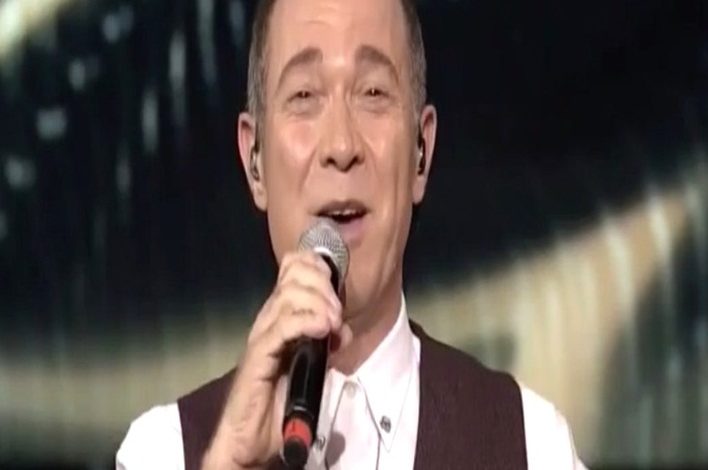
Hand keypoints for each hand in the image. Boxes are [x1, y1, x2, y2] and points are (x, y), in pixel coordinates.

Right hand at [202, 251, 350, 468]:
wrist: (251, 435)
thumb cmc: (279, 400)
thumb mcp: (313, 365)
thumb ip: (327, 345)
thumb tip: (344, 331)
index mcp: (281, 314)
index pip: (293, 269)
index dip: (316, 264)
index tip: (336, 280)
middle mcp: (269, 318)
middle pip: (293, 276)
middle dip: (323, 285)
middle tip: (337, 312)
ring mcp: (262, 334)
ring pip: (289, 296)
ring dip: (319, 303)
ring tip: (332, 323)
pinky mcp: (259, 354)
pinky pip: (282, 326)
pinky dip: (305, 321)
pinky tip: (322, 328)